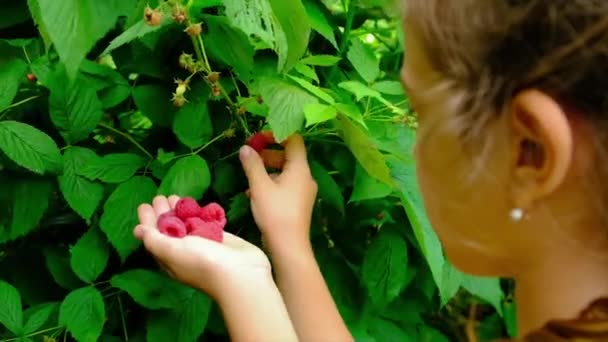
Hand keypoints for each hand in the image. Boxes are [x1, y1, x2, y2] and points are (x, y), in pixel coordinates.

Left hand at [133, 195, 271, 301]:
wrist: (240, 272)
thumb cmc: (202, 262)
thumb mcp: (171, 251)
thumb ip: (153, 240)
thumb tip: (137, 231)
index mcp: (168, 256)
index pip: (153, 237)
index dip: (148, 221)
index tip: (145, 205)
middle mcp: (183, 250)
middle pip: (169, 228)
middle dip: (163, 212)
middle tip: (160, 197)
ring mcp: (201, 243)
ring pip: (186, 223)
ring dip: (180, 210)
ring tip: (175, 196)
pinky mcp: (217, 236)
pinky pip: (204, 222)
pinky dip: (199, 213)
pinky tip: (196, 204)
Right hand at [238, 133, 317, 252]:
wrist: (289, 246)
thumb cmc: (275, 213)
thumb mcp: (259, 186)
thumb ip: (252, 164)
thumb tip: (245, 148)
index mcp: (300, 168)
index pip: (293, 140)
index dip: (275, 135)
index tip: (257, 139)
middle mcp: (306, 177)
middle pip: (288, 156)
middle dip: (267, 154)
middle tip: (249, 157)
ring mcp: (304, 191)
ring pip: (285, 172)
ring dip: (267, 170)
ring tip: (249, 177)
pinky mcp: (298, 203)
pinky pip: (285, 186)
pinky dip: (271, 184)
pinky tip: (254, 194)